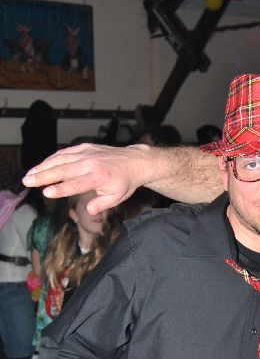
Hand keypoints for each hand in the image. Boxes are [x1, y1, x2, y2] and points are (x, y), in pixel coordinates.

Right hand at [22, 143, 152, 214]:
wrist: (134, 162)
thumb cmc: (124, 182)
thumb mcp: (117, 198)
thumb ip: (101, 205)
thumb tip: (89, 210)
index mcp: (99, 177)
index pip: (76, 184)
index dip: (60, 189)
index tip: (46, 192)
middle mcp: (91, 164)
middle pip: (63, 170)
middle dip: (43, 176)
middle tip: (27, 181)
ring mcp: (87, 154)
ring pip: (61, 159)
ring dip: (43, 166)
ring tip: (29, 174)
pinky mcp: (85, 147)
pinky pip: (66, 152)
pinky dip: (52, 158)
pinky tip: (42, 164)